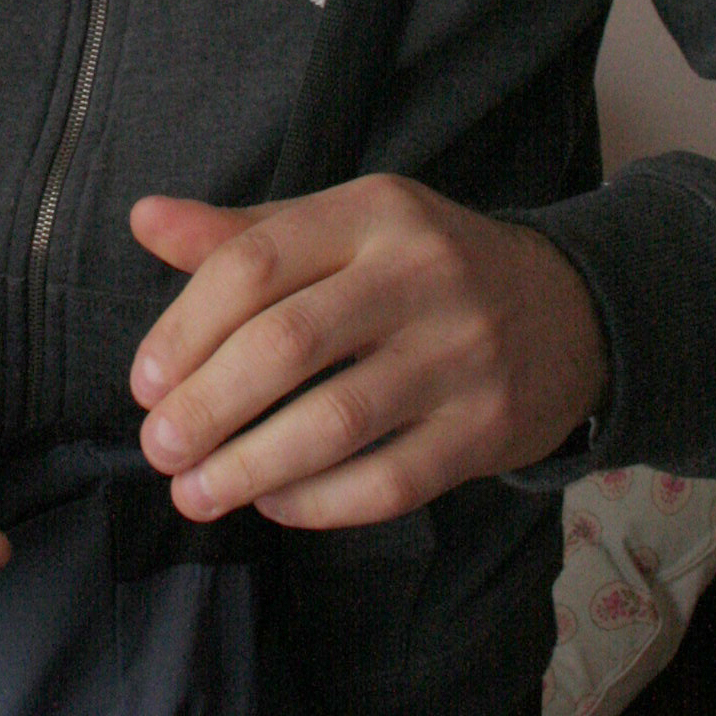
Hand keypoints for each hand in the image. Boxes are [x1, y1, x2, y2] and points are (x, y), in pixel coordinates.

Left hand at [128, 176, 608, 527]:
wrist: (571, 309)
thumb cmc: (423, 267)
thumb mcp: (346, 226)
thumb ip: (245, 233)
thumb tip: (144, 219)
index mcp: (373, 212)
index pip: (256, 262)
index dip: (186, 327)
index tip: (144, 380)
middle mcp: (420, 274)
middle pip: (289, 344)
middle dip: (207, 406)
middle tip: (159, 447)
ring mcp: (461, 354)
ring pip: (336, 422)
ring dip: (249, 467)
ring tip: (194, 492)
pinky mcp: (487, 429)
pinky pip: (389, 481)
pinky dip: (318, 502)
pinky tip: (272, 504)